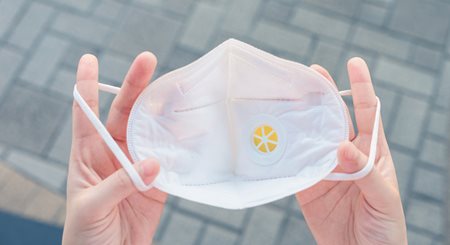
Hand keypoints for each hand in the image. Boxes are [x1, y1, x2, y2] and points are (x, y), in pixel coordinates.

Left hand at [63, 53, 166, 244]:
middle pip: (124, 113)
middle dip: (135, 86)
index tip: (89, 60)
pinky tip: (192, 130)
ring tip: (178, 91)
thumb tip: (153, 162)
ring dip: (164, 112)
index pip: (85, 114)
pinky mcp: (157, 182)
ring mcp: (137, 166)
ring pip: (151, 131)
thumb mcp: (91, 207)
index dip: (86, 86)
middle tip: (147, 60)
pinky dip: (182, 145)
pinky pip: (171, 159)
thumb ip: (120, 183)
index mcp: (88, 156)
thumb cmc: (86, 236)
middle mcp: (113, 154)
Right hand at [296, 58, 406, 243]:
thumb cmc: (386, 228)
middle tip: (310, 74)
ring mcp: (324, 169)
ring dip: (299, 119)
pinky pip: (294, 165)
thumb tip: (342, 147)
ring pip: (310, 138)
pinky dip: (283, 152)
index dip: (361, 88)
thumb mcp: (384, 199)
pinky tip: (273, 136)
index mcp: (371, 153)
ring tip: (285, 98)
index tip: (354, 64)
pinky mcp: (307, 186)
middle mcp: (345, 155)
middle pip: (333, 118)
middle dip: (323, 95)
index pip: (367, 114)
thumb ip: (365, 173)